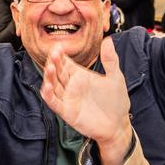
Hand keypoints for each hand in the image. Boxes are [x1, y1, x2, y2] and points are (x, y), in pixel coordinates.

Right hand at [40, 39, 132, 164]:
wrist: (118, 124)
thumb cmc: (116, 102)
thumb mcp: (115, 78)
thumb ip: (110, 60)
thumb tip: (108, 39)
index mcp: (80, 75)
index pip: (65, 62)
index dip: (60, 54)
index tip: (59, 45)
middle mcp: (71, 85)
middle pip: (57, 71)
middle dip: (53, 62)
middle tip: (54, 53)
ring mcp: (67, 98)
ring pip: (52, 85)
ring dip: (49, 76)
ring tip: (50, 67)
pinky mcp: (66, 111)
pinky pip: (53, 102)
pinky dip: (48, 94)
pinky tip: (46, 86)